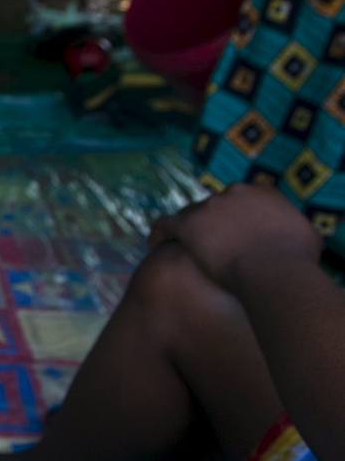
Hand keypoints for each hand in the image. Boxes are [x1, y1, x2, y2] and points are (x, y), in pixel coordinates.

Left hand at [148, 184, 321, 290]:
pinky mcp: (189, 224)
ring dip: (188, 230)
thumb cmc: (295, 257)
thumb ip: (290, 227)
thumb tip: (289, 233)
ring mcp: (209, 206)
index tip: (234, 231)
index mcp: (262, 192)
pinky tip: (155, 244)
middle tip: (211, 244)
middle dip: (213, 224)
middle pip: (216, 206)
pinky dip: (161, 234)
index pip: (242, 199)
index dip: (236, 216)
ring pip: (192, 215)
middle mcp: (234, 192)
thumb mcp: (305, 235)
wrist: (272, 268)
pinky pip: (167, 225)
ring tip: (182, 247)